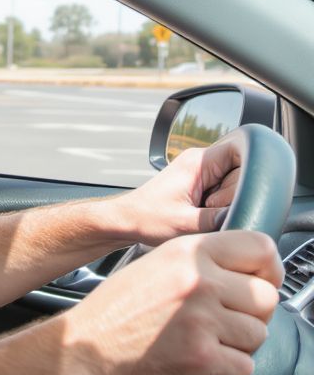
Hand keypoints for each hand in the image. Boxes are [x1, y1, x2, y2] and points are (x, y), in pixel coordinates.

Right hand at [60, 230, 282, 374]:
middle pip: (266, 296)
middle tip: (224, 323)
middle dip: (251, 314)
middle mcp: (197, 281)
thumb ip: (199, 263)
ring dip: (239, 345)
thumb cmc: (112, 314)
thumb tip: (245, 270)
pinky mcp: (202, 357)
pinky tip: (199, 363)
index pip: (260, 247)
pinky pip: (245, 366)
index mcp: (187, 253)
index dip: (268, 269)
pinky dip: (228, 371)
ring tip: (204, 343)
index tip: (262, 282)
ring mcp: (201, 319)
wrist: (81, 352)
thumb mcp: (153, 266)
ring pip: (259, 334)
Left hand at [113, 138, 242, 245]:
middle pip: (242, 169)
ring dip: (227, 202)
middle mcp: (201, 161)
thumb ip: (222, 218)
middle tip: (209, 209)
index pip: (243, 150)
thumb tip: (249, 215)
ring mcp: (201, 173)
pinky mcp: (199, 185)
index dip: (249, 173)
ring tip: (202, 213)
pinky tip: (203, 215)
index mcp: (198, 161)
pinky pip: (224, 192)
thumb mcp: (187, 223)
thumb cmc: (146, 219)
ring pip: (235, 183)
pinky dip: (219, 206)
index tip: (236, 195)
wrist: (125, 221)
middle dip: (234, 193)